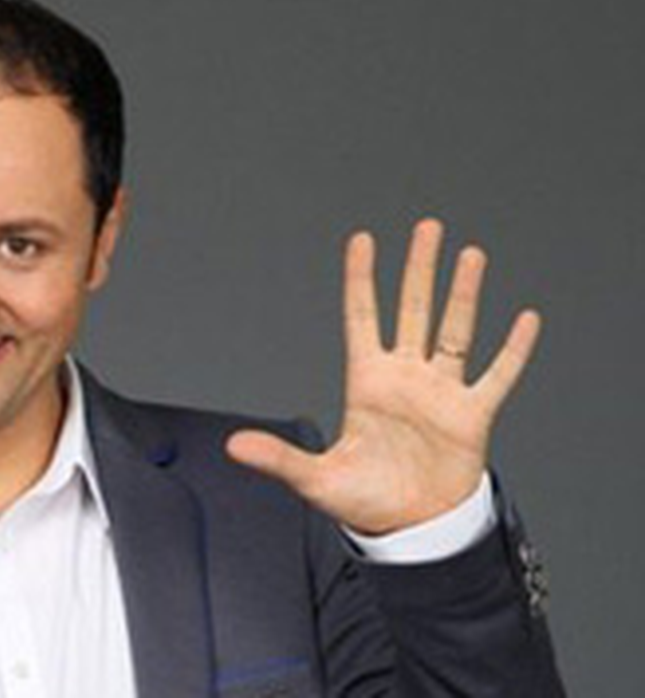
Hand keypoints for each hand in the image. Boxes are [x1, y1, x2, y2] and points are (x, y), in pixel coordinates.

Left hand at [227, 219, 540, 534]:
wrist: (410, 530)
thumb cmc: (363, 502)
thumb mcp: (315, 478)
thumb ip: (279, 458)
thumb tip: (232, 446)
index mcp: (366, 383)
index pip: (362, 318)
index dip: (362, 279)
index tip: (362, 239)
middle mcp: (404, 379)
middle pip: (413, 310)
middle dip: (419, 269)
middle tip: (427, 227)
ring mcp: (440, 394)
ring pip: (455, 330)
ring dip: (463, 294)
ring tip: (471, 255)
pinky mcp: (472, 416)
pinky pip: (496, 376)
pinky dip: (512, 350)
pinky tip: (525, 318)